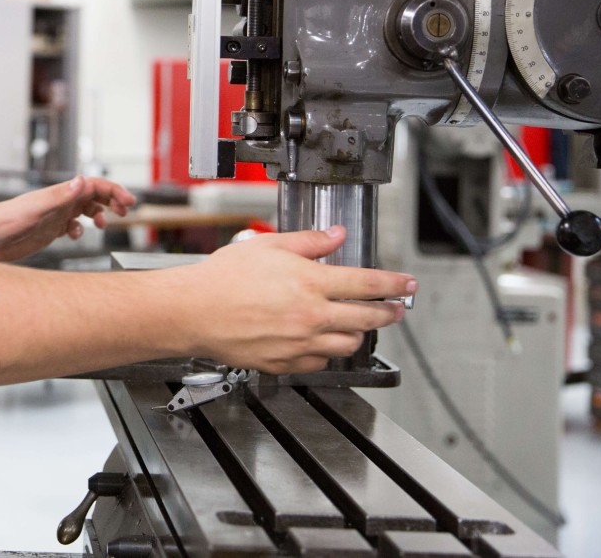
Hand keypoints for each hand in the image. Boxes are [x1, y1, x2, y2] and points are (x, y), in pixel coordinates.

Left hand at [0, 175, 135, 262]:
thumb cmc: (5, 220)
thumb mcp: (37, 207)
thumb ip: (60, 195)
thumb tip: (82, 180)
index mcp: (59, 193)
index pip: (93, 186)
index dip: (113, 191)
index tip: (129, 201)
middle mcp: (58, 202)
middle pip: (92, 195)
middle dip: (111, 200)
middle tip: (126, 210)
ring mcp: (54, 216)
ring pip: (83, 209)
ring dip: (98, 214)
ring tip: (104, 224)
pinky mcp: (48, 230)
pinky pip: (71, 225)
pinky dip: (79, 229)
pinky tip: (76, 235)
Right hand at [173, 226, 415, 373]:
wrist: (193, 311)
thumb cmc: (222, 278)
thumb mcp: (267, 246)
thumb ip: (308, 242)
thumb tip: (335, 236)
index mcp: (310, 283)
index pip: (368, 285)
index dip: (394, 284)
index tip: (407, 284)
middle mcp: (310, 316)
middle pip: (368, 318)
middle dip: (389, 313)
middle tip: (395, 309)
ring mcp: (299, 343)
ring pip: (348, 344)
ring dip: (357, 333)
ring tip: (354, 324)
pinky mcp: (285, 363)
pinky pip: (320, 363)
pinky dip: (326, 352)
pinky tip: (319, 341)